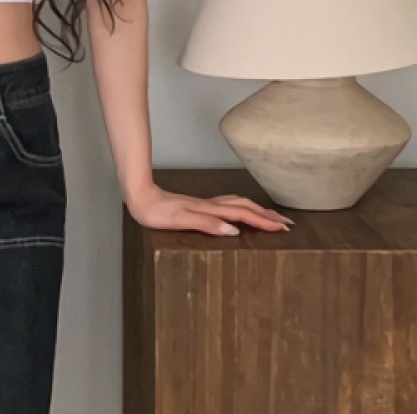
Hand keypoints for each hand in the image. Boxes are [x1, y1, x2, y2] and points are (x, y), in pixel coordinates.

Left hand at [126, 183, 293, 235]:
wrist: (140, 197)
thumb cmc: (157, 212)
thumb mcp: (181, 220)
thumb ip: (207, 224)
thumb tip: (233, 230)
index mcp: (210, 209)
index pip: (243, 214)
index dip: (264, 221)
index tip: (284, 228)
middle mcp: (210, 205)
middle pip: (245, 206)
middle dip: (267, 215)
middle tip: (287, 223)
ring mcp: (205, 204)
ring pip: (237, 203)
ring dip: (256, 209)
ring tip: (270, 216)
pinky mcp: (198, 205)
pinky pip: (228, 204)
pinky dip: (241, 207)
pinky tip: (239, 212)